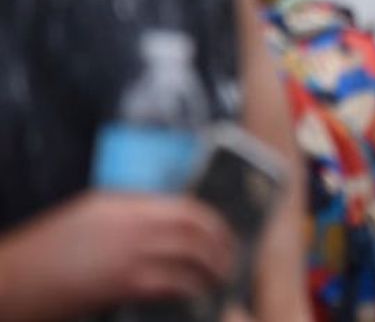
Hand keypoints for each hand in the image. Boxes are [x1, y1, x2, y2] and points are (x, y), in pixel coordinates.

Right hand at [13, 192, 235, 309]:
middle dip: (220, 243)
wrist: (10, 280)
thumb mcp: (86, 218)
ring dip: (211, 268)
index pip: (183, 204)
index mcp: (121, 203)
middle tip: (229, 259)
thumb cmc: (44, 254)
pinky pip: (172, 282)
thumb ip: (125, 216)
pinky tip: (196, 295)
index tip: (223, 232)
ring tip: (219, 279)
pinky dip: (190, 288)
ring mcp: (128, 251)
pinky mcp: (123, 282)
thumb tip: (163, 228)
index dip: (210, 220)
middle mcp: (130, 222)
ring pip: (190, 254)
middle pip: (194, 227)